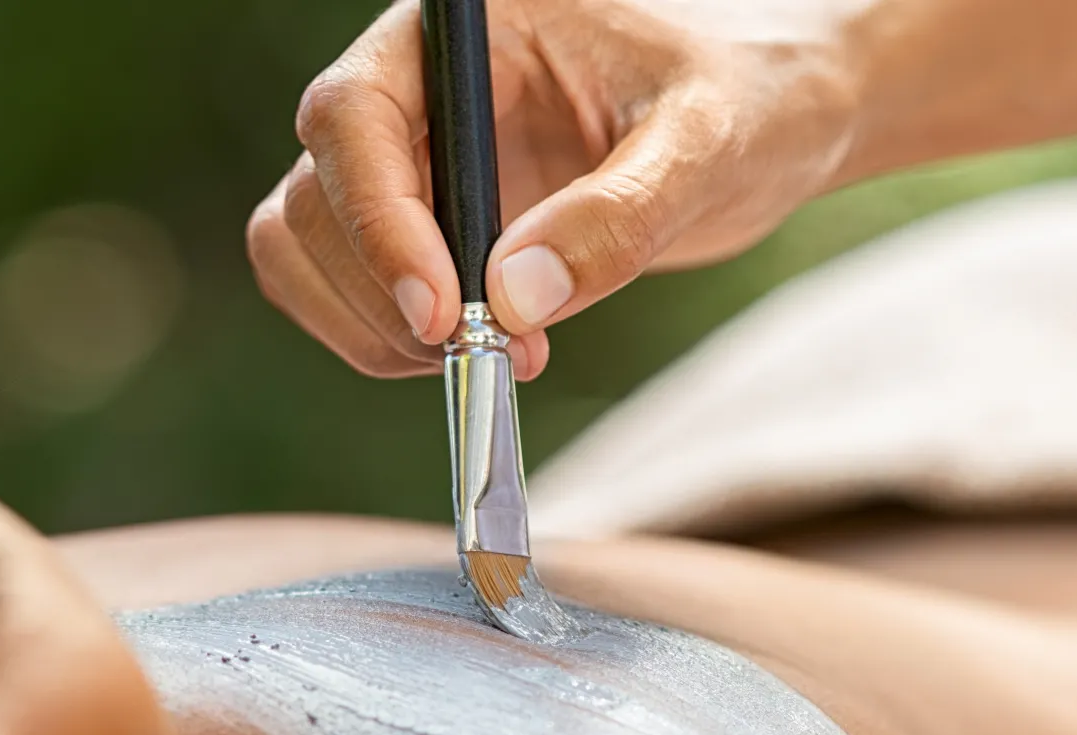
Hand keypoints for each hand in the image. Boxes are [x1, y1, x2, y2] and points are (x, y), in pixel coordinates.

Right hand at [248, 0, 860, 377]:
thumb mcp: (705, 142)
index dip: (377, 223)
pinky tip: (484, 352)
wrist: (771, 119)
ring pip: (305, 249)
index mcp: (465, 35)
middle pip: (315, 195)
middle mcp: (414, 90)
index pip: (354, 115)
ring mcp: (410, 163)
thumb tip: (513, 301)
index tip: (443, 314)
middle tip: (484, 353)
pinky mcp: (423, 228)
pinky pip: (347, 291)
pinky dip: (386, 343)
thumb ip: (618, 214)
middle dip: (382, 294)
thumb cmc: (748, 95)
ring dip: (371, 328)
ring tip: (495, 357)